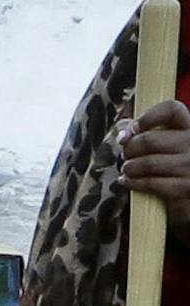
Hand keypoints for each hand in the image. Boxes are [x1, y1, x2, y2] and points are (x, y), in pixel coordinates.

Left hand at [120, 101, 189, 226]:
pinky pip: (152, 183)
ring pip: (148, 162)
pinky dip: (134, 183)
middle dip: (130, 148)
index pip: (172, 110)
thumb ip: (144, 131)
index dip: (147, 117)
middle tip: (125, 155)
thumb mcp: (164, 146)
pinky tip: (127, 182)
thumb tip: (123, 128)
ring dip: (130, 167)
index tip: (132, 130)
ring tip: (127, 169)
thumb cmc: (173, 168)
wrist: (187, 196)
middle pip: (150, 139)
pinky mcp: (188, 187)